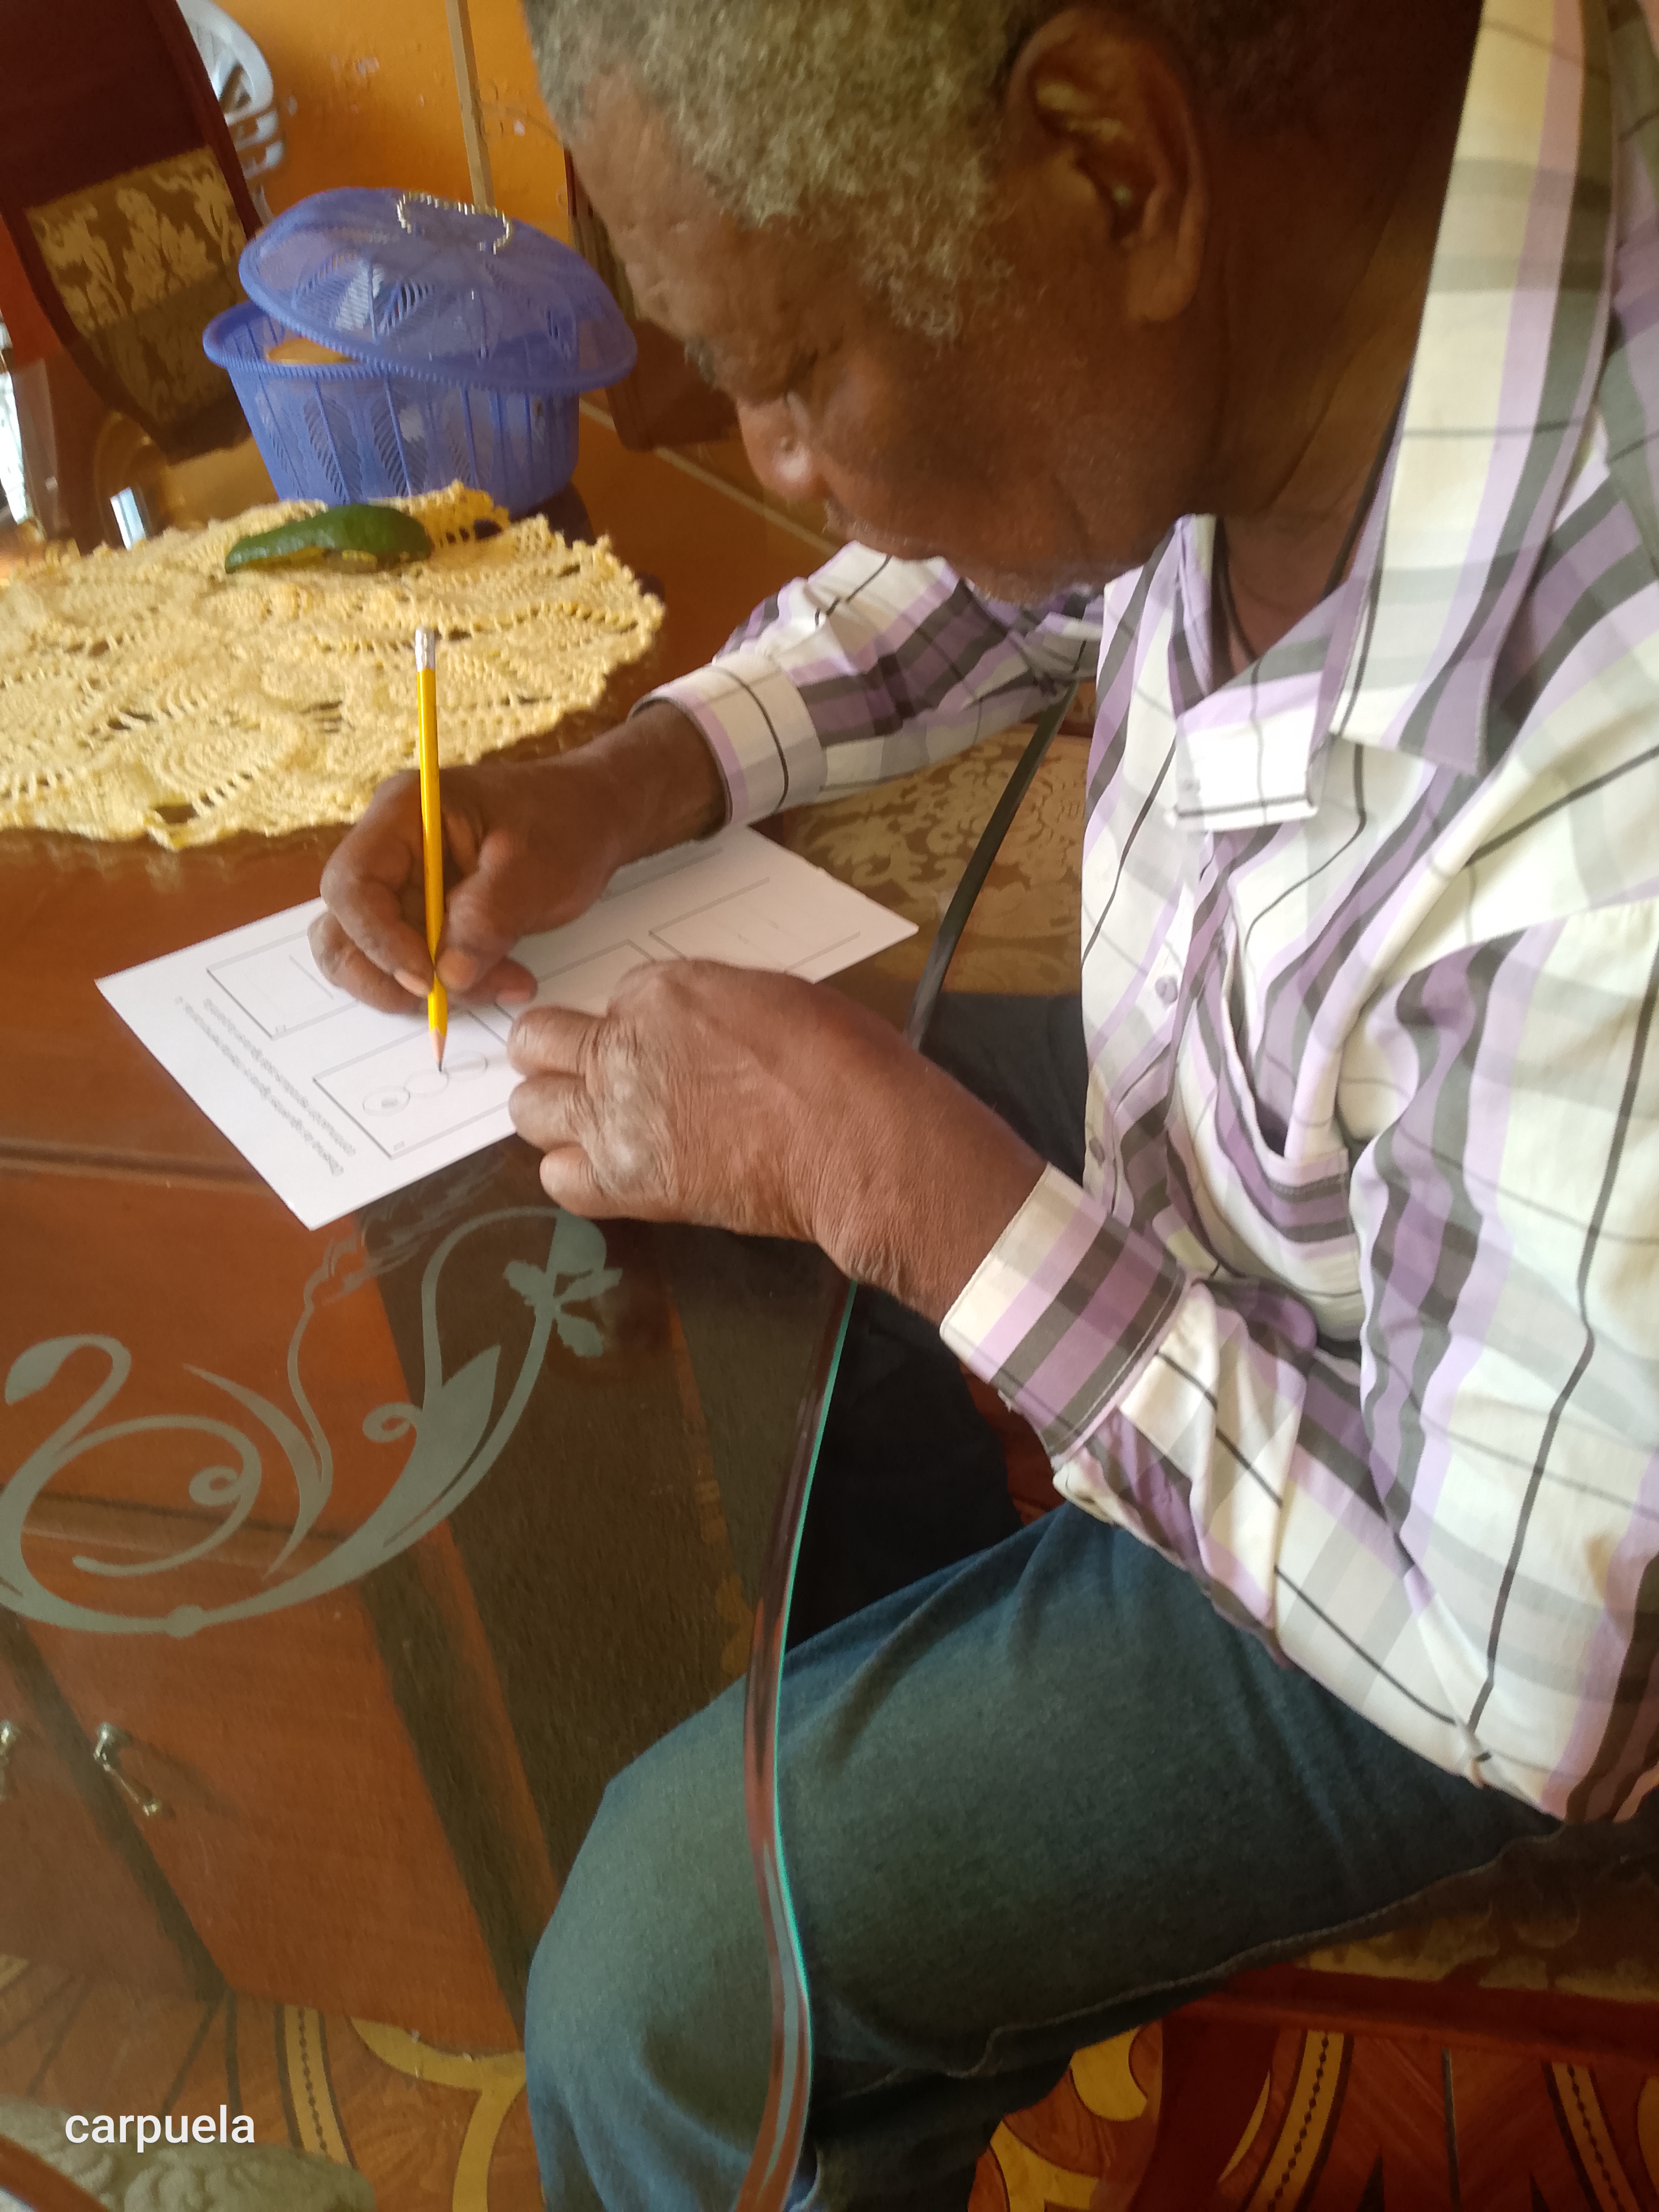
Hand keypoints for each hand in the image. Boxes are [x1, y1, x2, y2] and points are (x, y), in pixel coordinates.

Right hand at [311, 704, 725, 1013]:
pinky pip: (417, 964)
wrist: (593, 817)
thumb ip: (487, 918)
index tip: (425, 978)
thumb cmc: (565, 822)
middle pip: (343, 928)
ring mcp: (403, 885)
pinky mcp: (424, 916)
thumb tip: (445, 975)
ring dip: (426, 988)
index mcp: (403, 815)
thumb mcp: (535, 868)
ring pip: (373, 956)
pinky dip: (454, 984)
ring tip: (500, 984)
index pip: (352, 885)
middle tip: (444, 1001)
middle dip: (388, 976)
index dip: (377, 940)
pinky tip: (506, 979)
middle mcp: (389, 850)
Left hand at [507, 962, 1044, 1322]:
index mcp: (663, 990)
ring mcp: (617, 1116)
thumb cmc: (840, 1065)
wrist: (859, 1140)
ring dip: (557, 1115)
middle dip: (560, 1058)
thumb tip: (693, 1033)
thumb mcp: (770, 998)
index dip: (632, 1028)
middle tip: (595, 1081)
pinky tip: (609, 1171)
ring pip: (529, 1110)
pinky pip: (557, 1178)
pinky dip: (576, 1175)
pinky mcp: (628, 1181)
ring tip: (597, 1128)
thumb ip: (709, 1009)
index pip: (611, 1001)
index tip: (659, 1052)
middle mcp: (624, 1046)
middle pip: (537, 1043)